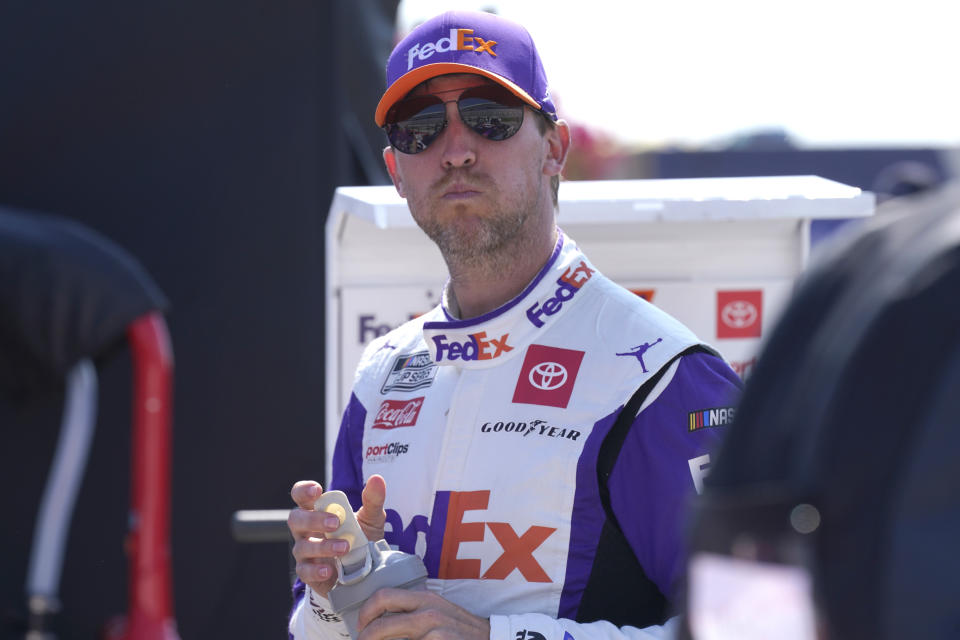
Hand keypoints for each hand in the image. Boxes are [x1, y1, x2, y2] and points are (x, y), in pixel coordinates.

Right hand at [288, 475, 386, 596]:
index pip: (300, 495)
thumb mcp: (371, 519)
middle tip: (335, 522)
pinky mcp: (309, 573)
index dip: (303, 490)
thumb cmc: (362, 538)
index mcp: (318, 511)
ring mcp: (305, 552)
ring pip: (302, 546)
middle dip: (313, 519)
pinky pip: (304, 571)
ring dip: (323, 546)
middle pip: (296, 519)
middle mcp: (307, 530)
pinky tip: (330, 570)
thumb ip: (373, 500)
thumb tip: (377, 479)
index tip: (316, 490)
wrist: (366, 571)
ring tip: (344, 548)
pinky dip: (316, 570)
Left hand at [356, 588, 489, 639]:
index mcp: (424, 597)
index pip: (384, 596)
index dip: (366, 611)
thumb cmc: (460, 627)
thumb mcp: (438, 609)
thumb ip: (415, 608)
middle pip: (382, 623)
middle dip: (365, 636)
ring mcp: (433, 631)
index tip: (361, 625)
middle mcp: (427, 611)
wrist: (490, 638)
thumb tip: (384, 616)